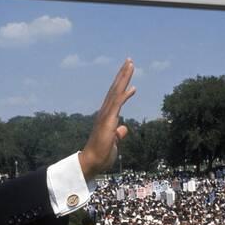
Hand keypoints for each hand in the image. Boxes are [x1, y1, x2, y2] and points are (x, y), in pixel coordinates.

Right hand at [79, 58, 135, 180]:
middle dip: (123, 74)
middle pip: (115, 89)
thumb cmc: (101, 155)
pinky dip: (124, 95)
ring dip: (123, 78)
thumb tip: (123, 128)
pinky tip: (132, 87)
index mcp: (106, 117)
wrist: (91, 163)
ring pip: (116, 93)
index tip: (127, 72)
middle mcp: (104, 113)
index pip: (115, 96)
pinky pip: (117, 105)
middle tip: (129, 60)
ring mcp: (105, 116)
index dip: (122, 83)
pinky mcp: (108, 122)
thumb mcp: (113, 142)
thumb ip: (118, 133)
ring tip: (130, 64)